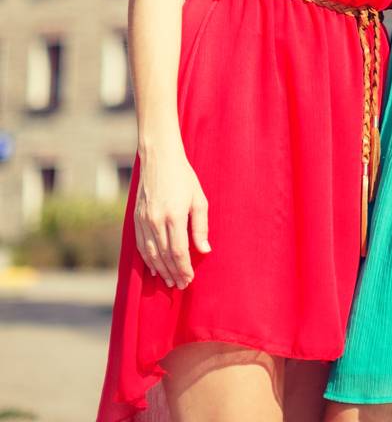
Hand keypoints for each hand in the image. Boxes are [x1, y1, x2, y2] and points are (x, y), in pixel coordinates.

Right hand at [133, 146, 209, 289]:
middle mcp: (156, 220)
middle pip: (165, 256)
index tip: (190, 279)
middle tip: (181, 285)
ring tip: (169, 281)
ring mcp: (143, 220)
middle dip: (173, 273)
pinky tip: (154, 269)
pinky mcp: (136, 219)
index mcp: (174, 215)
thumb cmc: (183, 177)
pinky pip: (141, 246)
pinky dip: (148, 260)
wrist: (158, 158)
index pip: (178, 252)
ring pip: (151, 254)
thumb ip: (201, 226)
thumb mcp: (198, 198)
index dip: (184, 268)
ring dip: (160, 270)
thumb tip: (204, 250)